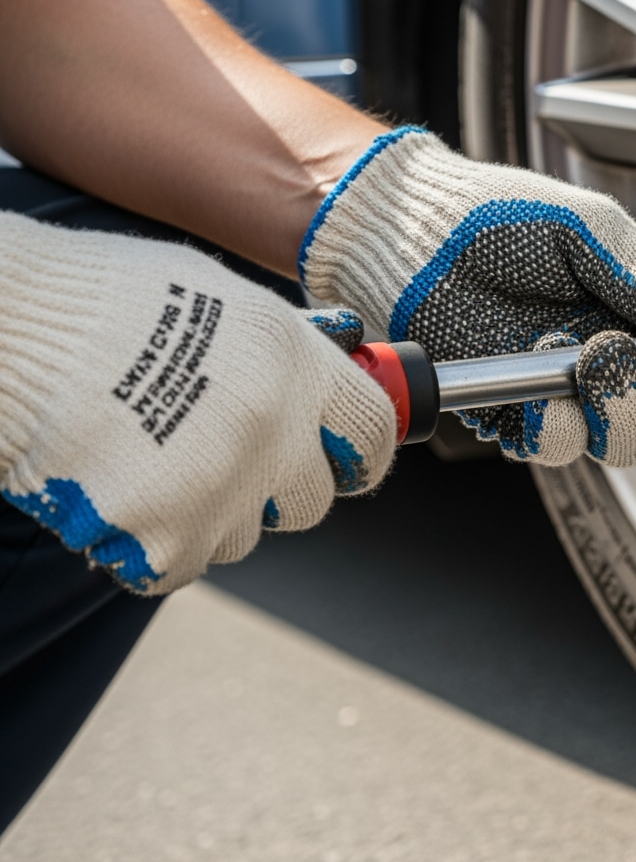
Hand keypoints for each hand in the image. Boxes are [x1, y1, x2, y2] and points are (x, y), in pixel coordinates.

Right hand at [0, 212, 396, 593]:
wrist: (10, 328)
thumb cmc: (101, 297)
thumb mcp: (221, 296)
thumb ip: (279, 348)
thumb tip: (318, 373)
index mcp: (295, 363)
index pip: (374, 432)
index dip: (363, 453)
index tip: (349, 463)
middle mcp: (274, 429)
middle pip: (312, 500)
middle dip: (277, 490)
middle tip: (224, 462)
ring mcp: (223, 489)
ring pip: (242, 536)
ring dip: (208, 514)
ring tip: (149, 460)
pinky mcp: (166, 537)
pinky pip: (178, 565)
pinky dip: (150, 544)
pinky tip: (116, 491)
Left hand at [298, 127, 635, 465]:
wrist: (409, 235)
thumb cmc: (495, 217)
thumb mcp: (590, 229)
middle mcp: (619, 363)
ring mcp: (572, 395)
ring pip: (629, 443)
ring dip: (624, 408)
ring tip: (595, 356)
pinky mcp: (520, 415)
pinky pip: (558, 447)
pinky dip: (559, 426)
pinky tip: (548, 390)